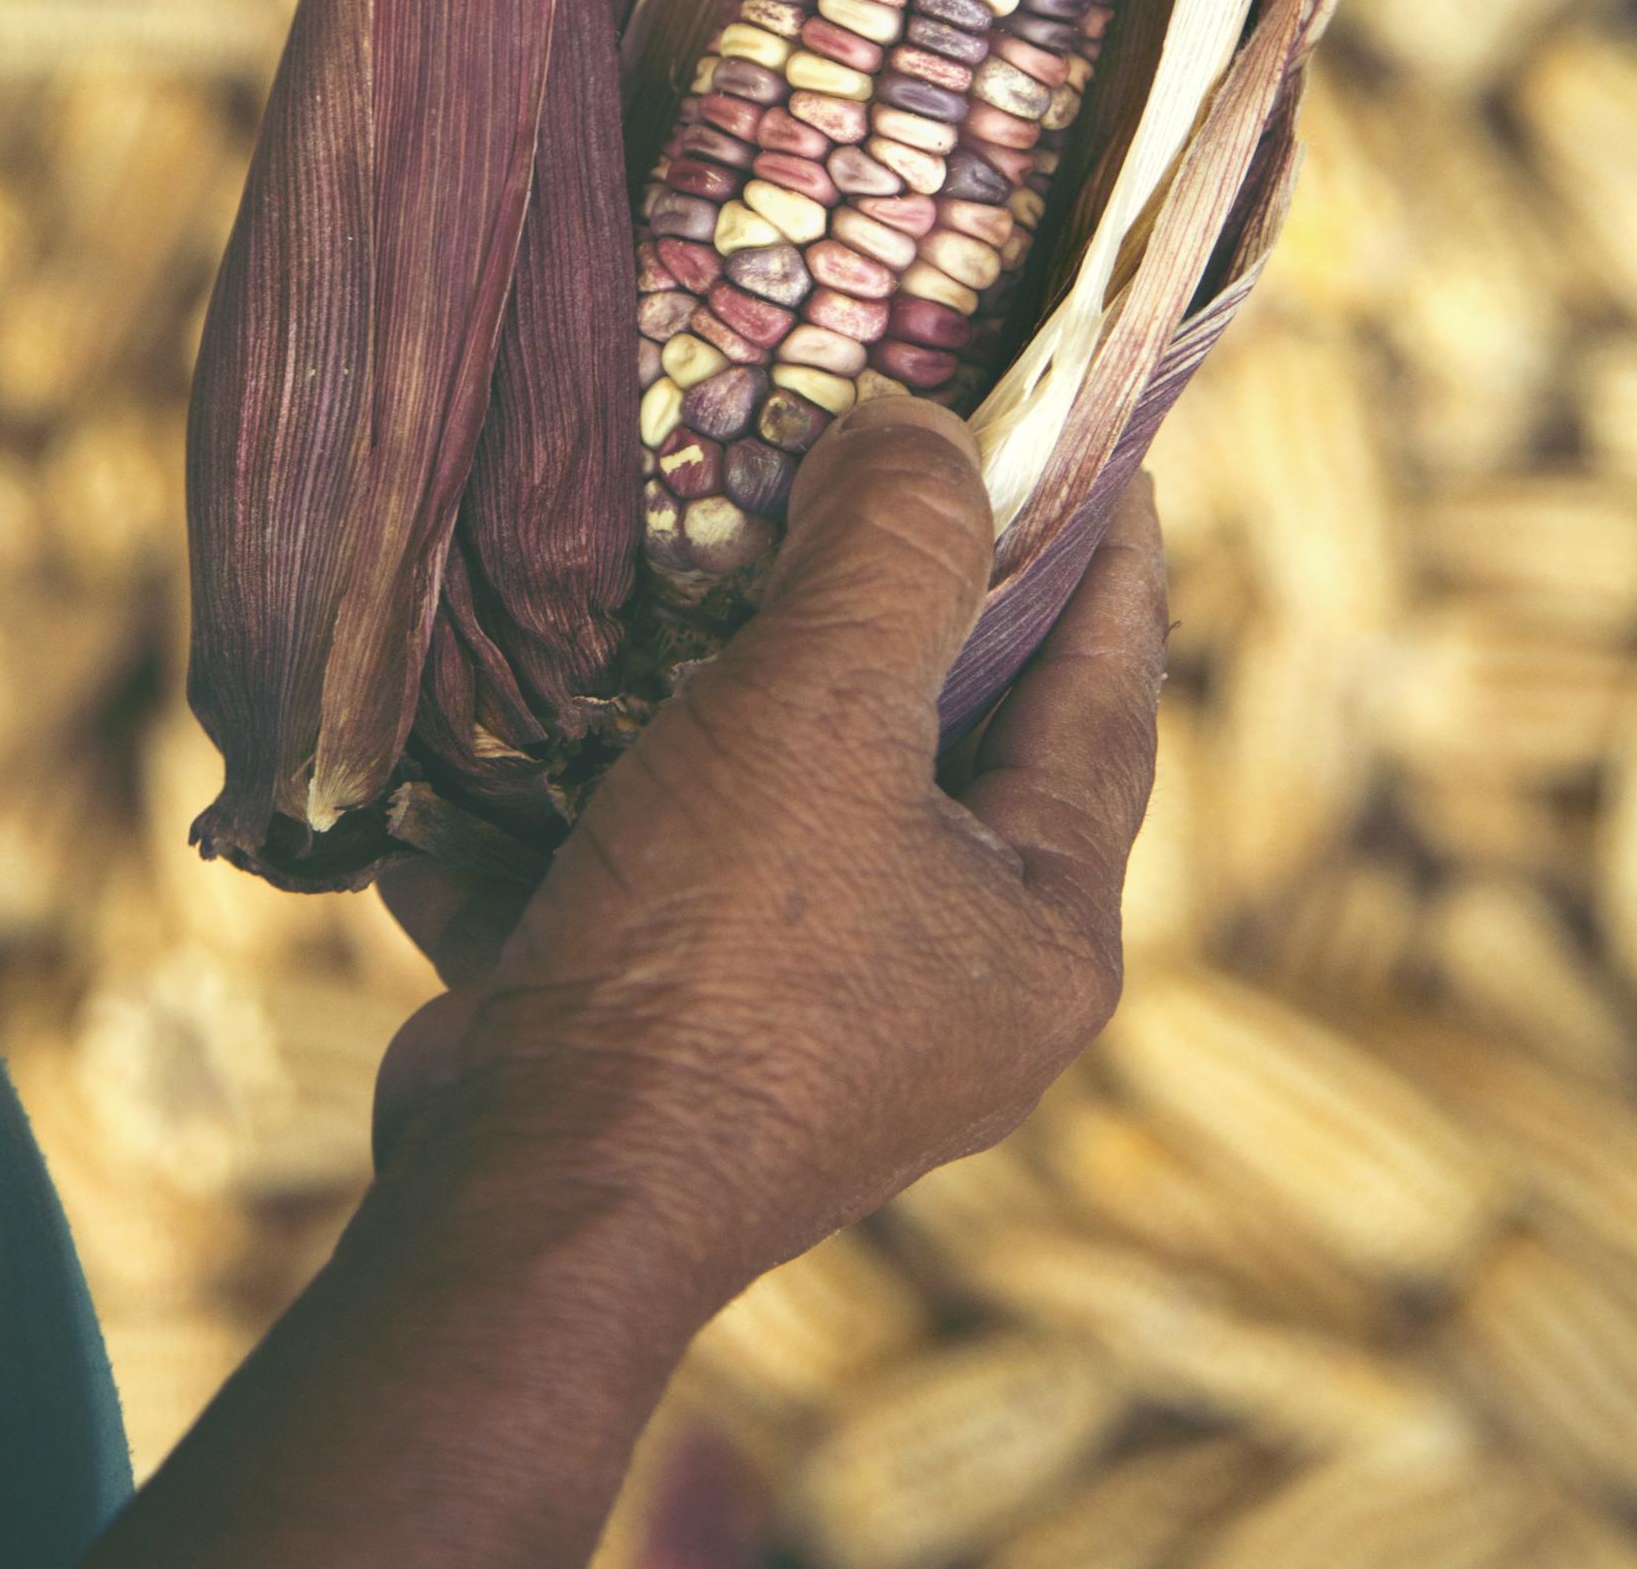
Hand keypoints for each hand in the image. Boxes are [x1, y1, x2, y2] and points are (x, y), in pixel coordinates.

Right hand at [377, 403, 1167, 1309]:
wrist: (527, 1201)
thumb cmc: (712, 959)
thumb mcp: (820, 718)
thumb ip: (892, 555)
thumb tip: (923, 434)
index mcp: (1040, 934)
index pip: (1109, 702)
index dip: (1108, 559)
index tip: (1101, 445)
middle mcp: (955, 995)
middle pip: (961, 755)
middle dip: (918, 614)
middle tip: (897, 475)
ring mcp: (818, 1028)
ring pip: (805, 807)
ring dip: (755, 694)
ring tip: (730, 554)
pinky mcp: (684, 1036)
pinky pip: (673, 873)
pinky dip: (620, 791)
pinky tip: (565, 704)